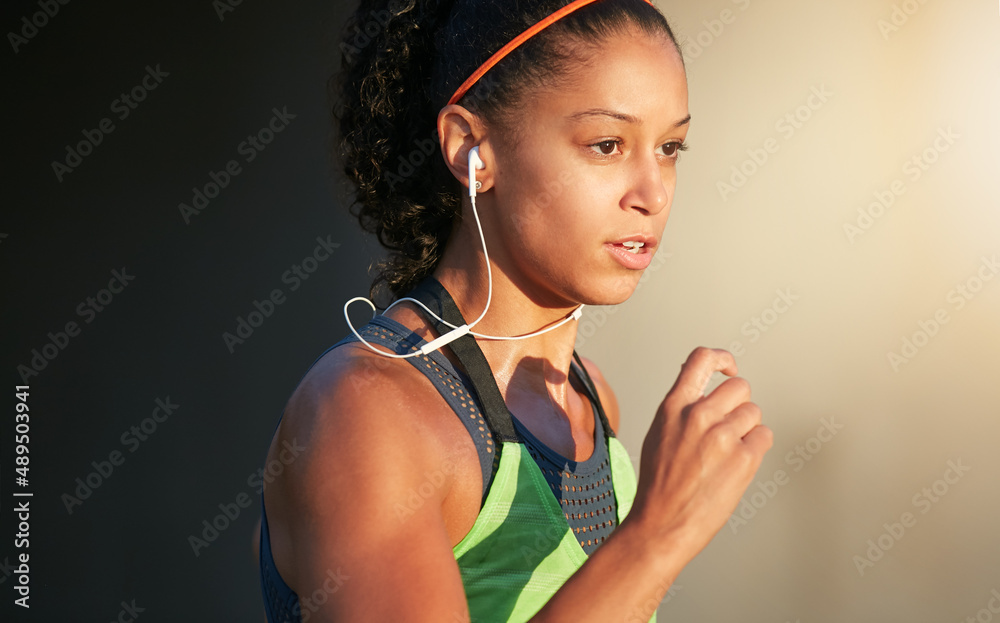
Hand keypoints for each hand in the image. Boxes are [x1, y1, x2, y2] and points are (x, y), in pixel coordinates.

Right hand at [627, 347, 772, 560]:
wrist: (662, 523)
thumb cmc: (659, 485)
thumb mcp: (659, 434)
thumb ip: (681, 410)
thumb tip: (703, 393)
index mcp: (674, 407)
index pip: (701, 360)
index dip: (721, 358)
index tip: (729, 367)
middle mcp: (699, 416)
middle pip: (739, 388)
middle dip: (738, 405)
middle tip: (729, 426)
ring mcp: (723, 436)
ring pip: (754, 413)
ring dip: (746, 429)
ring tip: (727, 452)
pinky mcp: (743, 458)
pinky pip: (764, 436)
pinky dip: (756, 448)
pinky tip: (737, 463)